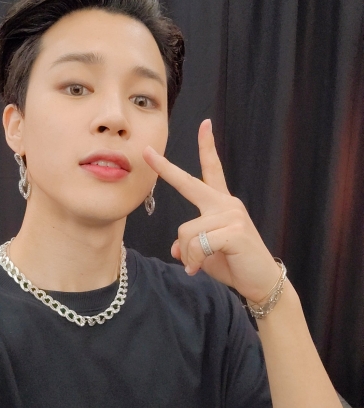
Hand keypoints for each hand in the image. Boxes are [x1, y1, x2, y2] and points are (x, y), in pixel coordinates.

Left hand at [143, 119, 279, 302]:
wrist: (261, 283)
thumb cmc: (234, 265)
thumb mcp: (205, 254)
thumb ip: (189, 245)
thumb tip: (175, 248)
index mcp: (221, 204)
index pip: (212, 170)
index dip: (207, 147)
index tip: (204, 125)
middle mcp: (227, 203)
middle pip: (190, 184)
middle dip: (166, 168)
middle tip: (147, 152)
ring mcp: (231, 214)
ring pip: (186, 231)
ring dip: (186, 254)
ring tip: (196, 265)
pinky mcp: (234, 230)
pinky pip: (198, 243)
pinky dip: (194, 260)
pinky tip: (200, 268)